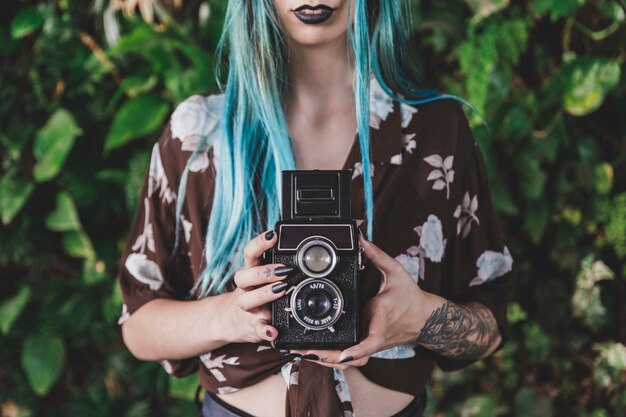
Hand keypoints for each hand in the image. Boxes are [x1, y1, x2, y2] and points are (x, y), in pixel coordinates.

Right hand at [223, 230, 292, 344]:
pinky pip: (257, 329)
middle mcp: (244, 289)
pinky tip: (273, 331)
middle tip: (283, 270)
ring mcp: (247, 308)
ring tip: (281, 290)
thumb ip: (275, 264)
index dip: (259, 243)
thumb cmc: (253, 294)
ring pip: (247, 300)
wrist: (231, 322)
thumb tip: (299, 248)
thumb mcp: (261, 277)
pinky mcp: (252, 327)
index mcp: (250, 272)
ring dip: (264, 294)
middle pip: (243, 276)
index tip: (273, 234)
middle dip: (263, 271)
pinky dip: (265, 331)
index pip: (249, 254)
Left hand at [291, 235, 433, 368]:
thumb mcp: (396, 271)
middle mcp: (375, 334)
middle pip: (352, 356)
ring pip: (349, 361)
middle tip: (302, 351)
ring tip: (300, 352)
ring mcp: (372, 344)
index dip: (359, 348)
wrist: (425, 319)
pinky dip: (331, 357)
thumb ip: (376, 255)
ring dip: (325, 360)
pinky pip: (350, 358)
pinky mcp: (369, 347)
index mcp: (381, 316)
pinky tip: (313, 353)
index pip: (373, 338)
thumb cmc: (410, 296)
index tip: (345, 354)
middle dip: (327, 356)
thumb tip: (360, 239)